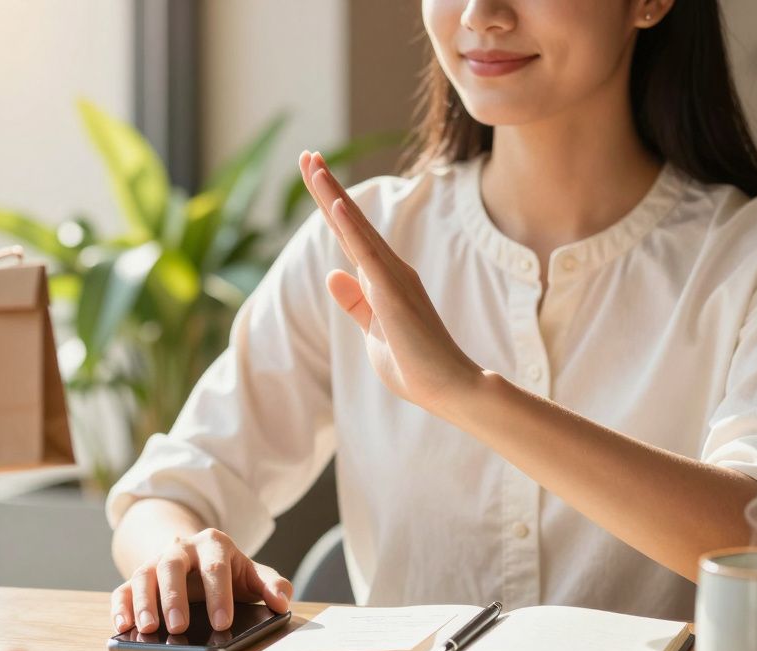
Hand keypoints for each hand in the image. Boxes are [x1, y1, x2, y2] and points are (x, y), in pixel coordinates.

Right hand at [111, 528, 292, 634]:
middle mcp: (181, 548)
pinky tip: (122, 626)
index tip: (222, 622)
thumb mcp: (252, 573)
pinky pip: (123, 588)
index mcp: (213, 545)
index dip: (219, 595)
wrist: (196, 555)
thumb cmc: (227, 570)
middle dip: (175, 597)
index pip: (216, 567)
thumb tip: (282, 602)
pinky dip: (121, 606)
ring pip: (144, 574)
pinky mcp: (137, 578)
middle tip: (180, 626)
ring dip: (144, 602)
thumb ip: (270, 585)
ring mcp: (156, 562)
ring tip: (147, 629)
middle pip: (173, 565)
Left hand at [299, 151, 480, 414]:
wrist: (449, 389)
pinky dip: (352, 227)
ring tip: (313, 164)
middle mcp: (389, 271)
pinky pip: (368, 253)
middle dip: (326, 188)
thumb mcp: (373, 332)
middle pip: (349, 223)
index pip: (349, 237)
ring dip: (333, 195)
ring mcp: (392, 278)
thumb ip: (356, 303)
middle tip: (308, 155)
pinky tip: (336, 204)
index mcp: (383, 281)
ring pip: (356, 228)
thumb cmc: (415, 366)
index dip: (331, 207)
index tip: (315, 176)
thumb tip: (334, 274)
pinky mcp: (393, 292)